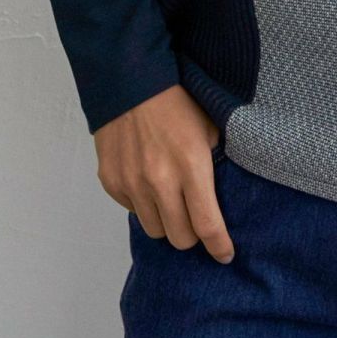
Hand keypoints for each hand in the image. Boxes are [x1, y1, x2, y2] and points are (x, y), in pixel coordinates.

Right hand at [94, 84, 234, 264]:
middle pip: (179, 238)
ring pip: (154, 229)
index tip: (225, 255)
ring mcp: (132, 184)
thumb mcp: (210, 126)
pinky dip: (143, 204)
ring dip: (166, 221)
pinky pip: (132, 210)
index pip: (207, 224)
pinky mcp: (111, 182)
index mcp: (191, 166)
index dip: (219, 246)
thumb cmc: (177, 101)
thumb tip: (221, 192)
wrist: (130, 82)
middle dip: (192, 234)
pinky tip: (149, 181)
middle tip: (196, 219)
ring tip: (171, 198)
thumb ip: (215, 162)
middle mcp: (160, 181)